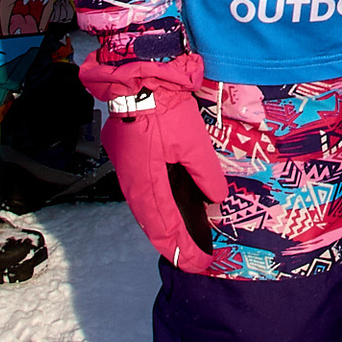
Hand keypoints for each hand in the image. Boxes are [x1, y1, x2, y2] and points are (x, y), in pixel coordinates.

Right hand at [100, 64, 227, 271]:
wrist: (136, 77)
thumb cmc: (163, 107)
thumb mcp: (193, 143)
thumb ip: (205, 175)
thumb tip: (215, 199)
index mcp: (146, 184)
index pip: (165, 229)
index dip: (184, 249)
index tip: (200, 264)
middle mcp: (132, 184)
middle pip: (153, 225)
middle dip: (174, 244)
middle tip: (193, 258)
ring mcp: (126, 172)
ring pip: (146, 211)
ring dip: (164, 227)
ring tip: (184, 239)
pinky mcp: (126, 159)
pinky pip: (142, 194)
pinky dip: (157, 208)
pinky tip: (169, 208)